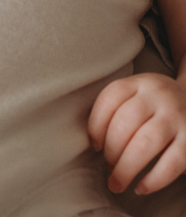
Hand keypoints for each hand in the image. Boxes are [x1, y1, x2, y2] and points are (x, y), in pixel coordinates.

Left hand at [88, 72, 185, 195]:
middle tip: (108, 166)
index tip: (94, 145)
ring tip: (117, 181)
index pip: (110, 98)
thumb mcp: (137, 95)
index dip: (96, 124)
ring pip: (145, 143)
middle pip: (124, 123)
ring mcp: (177, 118)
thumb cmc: (155, 105)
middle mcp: (158, 97)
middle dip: (111, 150)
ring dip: (126, 167)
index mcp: (139, 83)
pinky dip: (153, 179)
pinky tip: (140, 188)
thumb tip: (95, 143)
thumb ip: (117, 108)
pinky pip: (171, 164)